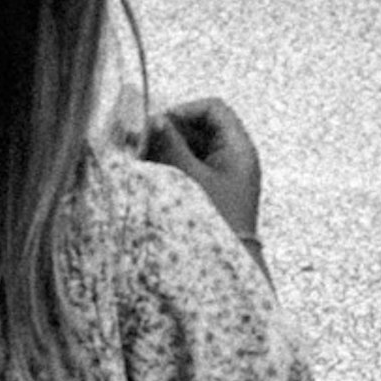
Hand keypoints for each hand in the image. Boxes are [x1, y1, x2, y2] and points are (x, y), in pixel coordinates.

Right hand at [139, 95, 262, 247]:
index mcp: (238, 149)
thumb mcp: (188, 179)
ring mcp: (222, 176)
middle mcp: (233, 158)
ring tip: (142, 161)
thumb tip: (153, 119)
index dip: (184, 110)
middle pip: (200, 128)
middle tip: (142, 142)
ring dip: (165, 150)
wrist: (224, 271)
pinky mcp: (210, 192)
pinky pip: (188, 168)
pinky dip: (169, 167)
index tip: (158, 124)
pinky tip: (150, 176)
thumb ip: (169, 145)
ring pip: (190, 148)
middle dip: (169, 132)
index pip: (213, 109)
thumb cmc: (213, 223)